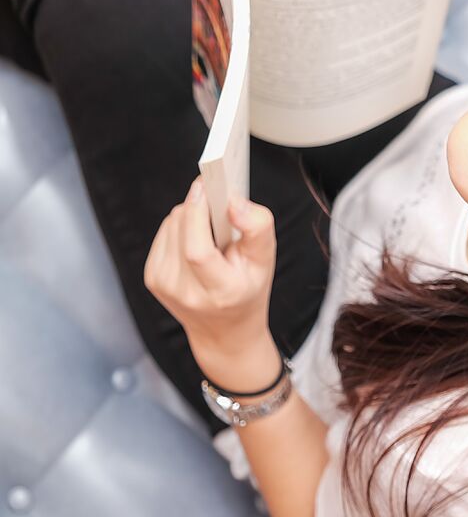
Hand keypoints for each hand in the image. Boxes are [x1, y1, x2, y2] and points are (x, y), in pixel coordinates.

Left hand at [144, 176, 276, 359]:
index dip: (199, 212)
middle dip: (201, 205)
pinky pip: (166, 231)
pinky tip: (198, 239)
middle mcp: (185, 292)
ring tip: (214, 232)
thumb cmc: (248, 288)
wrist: (225, 330)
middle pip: (182, 227)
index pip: (197, 250)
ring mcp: (164, 285)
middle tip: (221, 204)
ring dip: (192, 215)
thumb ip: (258, 226)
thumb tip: (232, 200)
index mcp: (219, 292)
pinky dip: (182, 226)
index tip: (208, 186)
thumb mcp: (266, 260)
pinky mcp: (152, 277)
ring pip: (172, 223)